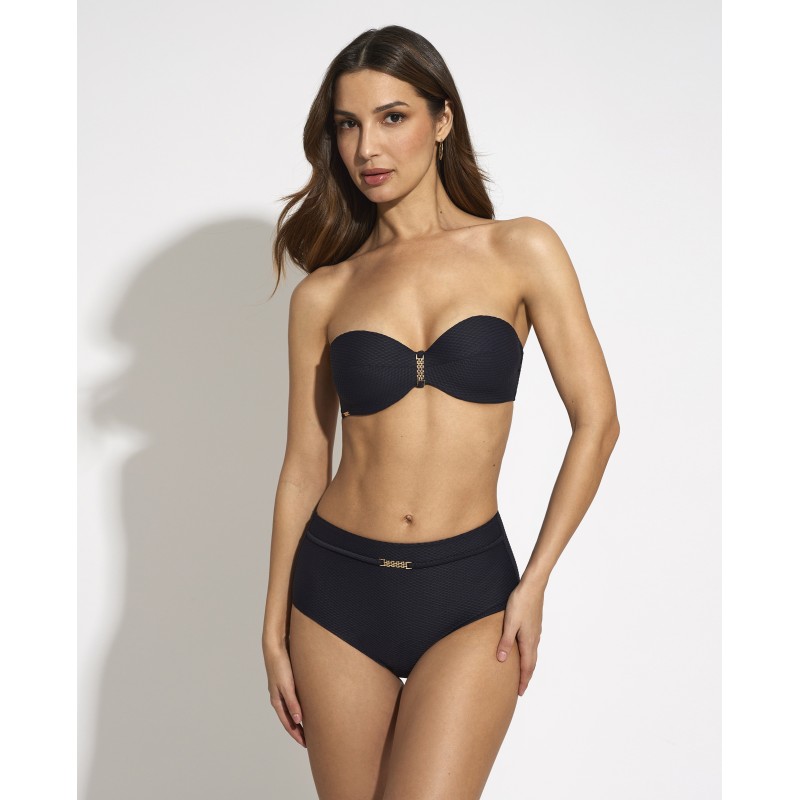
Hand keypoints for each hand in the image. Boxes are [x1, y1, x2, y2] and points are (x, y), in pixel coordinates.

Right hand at [263, 640, 305, 747]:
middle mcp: (279, 697)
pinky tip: (308, 706)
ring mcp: (283, 689)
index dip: (296, 734)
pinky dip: (301, 706)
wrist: (276, 646)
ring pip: (293, 709)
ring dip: (300, 719)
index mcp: (277, 701)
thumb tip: (298, 722)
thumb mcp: (287, 686)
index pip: (288, 723)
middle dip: (299, 730)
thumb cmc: (280, 665)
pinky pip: (295, 699)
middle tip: (310, 740)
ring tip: (311, 726)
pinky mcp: (288, 681)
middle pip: (290, 718)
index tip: (306, 744)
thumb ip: (293, 703)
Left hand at [495, 581, 544, 695]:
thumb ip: (505, 642)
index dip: (523, 680)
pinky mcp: (535, 625)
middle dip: (526, 676)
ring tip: (523, 673)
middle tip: (522, 688)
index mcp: (528, 641)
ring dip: (528, 666)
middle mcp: (534, 639)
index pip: (526, 666)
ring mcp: (536, 631)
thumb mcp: (509, 623)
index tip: (520, 693)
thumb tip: (502, 660)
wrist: (532, 587)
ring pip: (533, 654)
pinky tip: (525, 650)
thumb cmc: (520, 603)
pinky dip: (529, 654)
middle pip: (531, 663)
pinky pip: (532, 645)